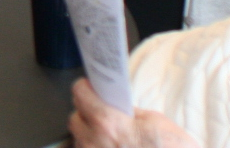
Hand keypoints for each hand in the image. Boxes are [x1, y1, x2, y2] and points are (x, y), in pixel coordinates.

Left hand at [68, 79, 199, 147]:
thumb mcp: (154, 121)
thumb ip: (128, 111)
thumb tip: (115, 105)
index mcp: (108, 124)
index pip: (80, 94)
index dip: (85, 88)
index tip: (89, 87)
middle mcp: (95, 144)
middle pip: (75, 120)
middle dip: (86, 114)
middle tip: (103, 114)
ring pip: (79, 142)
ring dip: (90, 137)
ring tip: (110, 138)